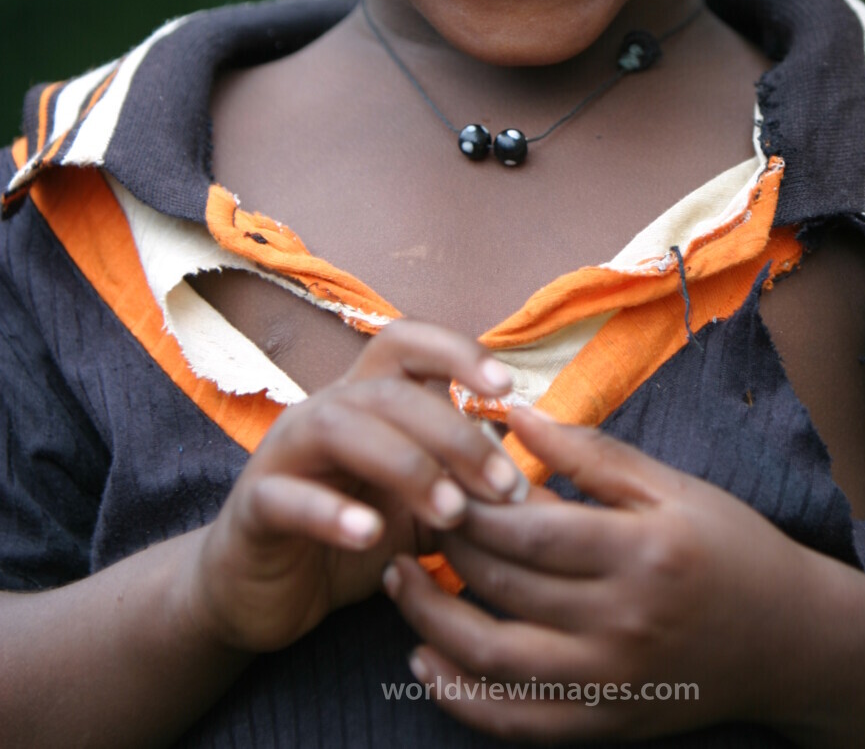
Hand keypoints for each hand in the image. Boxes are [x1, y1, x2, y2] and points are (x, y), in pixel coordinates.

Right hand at [184, 321, 522, 654]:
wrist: (263, 592)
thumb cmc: (353, 535)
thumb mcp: (420, 509)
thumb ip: (466, 487)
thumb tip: (539, 482)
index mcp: (367, 399)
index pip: (407, 343)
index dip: (456, 351)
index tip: (507, 385)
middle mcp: (325, 410)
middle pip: (388, 389)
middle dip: (453, 432)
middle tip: (505, 487)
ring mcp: (284, 453)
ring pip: (337, 425)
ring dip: (403, 463)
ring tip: (451, 512)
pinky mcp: (254, 506)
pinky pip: (288, 496)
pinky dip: (330, 511)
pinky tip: (371, 536)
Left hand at [384, 406, 821, 740]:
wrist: (791, 640)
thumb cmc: (729, 546)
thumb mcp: (670, 485)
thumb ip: (589, 450)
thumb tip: (513, 412)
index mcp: (641, 551)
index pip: (528, 531)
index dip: (470, 503)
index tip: (435, 473)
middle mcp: (624, 623)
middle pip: (504, 587)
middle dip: (445, 547)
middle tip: (411, 514)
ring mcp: (613, 683)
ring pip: (495, 659)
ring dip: (431, 621)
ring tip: (396, 580)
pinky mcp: (606, 723)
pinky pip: (516, 722)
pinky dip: (459, 698)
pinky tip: (422, 661)